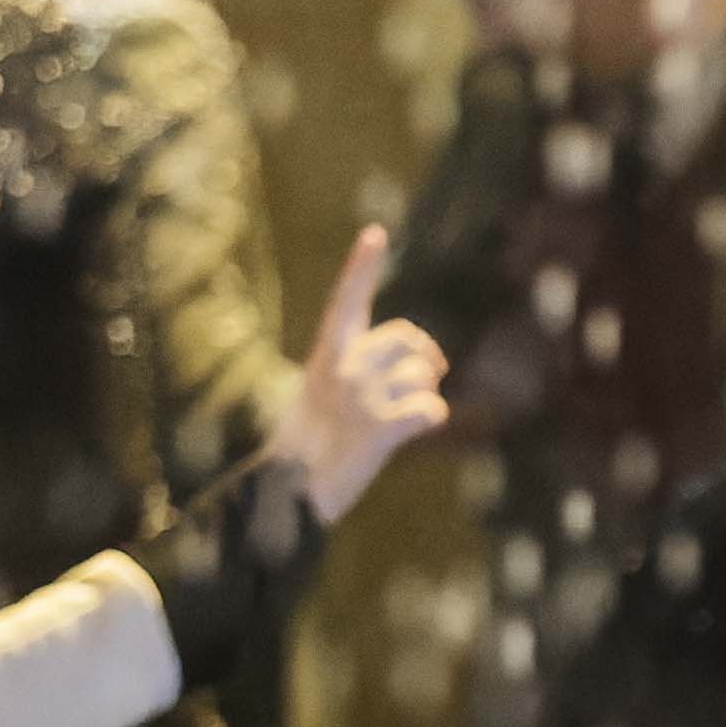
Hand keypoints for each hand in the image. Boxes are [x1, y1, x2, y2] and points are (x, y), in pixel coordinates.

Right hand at [280, 223, 455, 520]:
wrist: (292, 493)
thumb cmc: (308, 446)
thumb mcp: (321, 394)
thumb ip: (356, 371)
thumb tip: (411, 365)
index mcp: (327, 354)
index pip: (347, 300)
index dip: (362, 267)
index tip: (375, 233)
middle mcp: (344, 368)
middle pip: (406, 337)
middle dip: (426, 355)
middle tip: (430, 373)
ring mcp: (362, 397)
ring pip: (422, 376)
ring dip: (425, 392)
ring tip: (406, 413)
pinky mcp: (380, 429)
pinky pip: (430, 409)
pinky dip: (433, 416)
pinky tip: (421, 425)